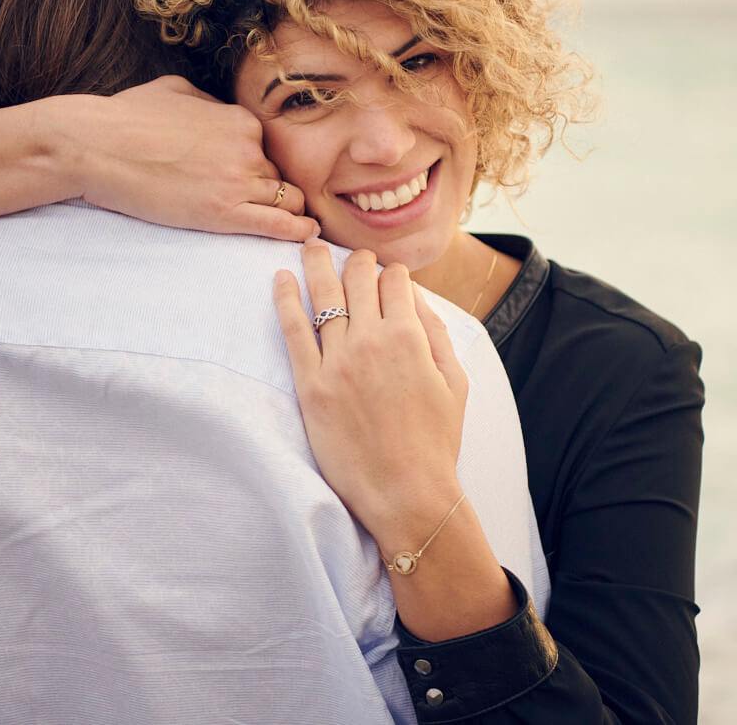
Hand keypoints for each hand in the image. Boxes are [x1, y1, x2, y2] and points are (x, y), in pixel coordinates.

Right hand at [75, 77, 317, 240]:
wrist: (96, 146)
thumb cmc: (126, 117)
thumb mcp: (177, 91)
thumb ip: (211, 104)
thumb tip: (223, 115)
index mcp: (240, 120)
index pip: (268, 149)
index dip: (256, 165)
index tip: (245, 178)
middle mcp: (248, 149)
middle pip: (277, 176)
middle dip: (268, 189)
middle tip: (255, 204)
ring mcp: (238, 182)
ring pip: (284, 200)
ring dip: (285, 209)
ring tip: (291, 222)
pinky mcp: (223, 214)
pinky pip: (276, 224)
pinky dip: (296, 230)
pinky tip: (308, 234)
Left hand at [274, 240, 468, 549]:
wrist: (406, 493)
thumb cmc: (436, 442)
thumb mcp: (455, 382)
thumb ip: (436, 334)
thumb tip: (416, 299)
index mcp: (410, 337)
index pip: (395, 282)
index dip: (392, 272)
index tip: (388, 273)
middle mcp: (371, 341)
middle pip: (358, 280)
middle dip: (357, 260)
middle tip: (352, 255)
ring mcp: (338, 362)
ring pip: (323, 296)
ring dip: (316, 264)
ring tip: (308, 244)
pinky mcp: (311, 386)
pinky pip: (293, 331)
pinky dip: (285, 299)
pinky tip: (280, 278)